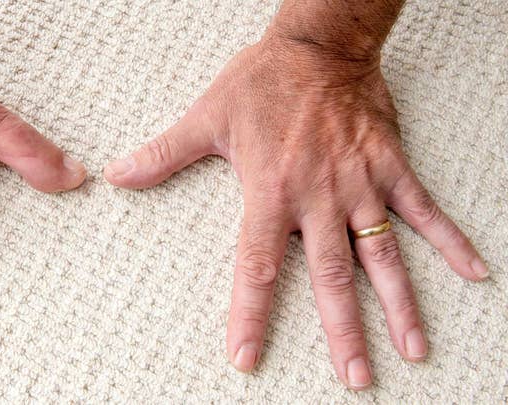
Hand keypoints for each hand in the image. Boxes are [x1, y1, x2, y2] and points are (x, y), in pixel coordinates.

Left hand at [104, 32, 486, 388]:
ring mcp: (360, 184)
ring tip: (414, 350)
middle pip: (332, 277)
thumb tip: (119, 175)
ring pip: (383, 255)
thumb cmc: (262, 81)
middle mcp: (318, 197)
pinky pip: (424, 209)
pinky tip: (475, 272)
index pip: (258, 267)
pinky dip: (450, 241)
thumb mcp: (206, 117)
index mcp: (271, 191)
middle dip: (344, 331)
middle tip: (355, 378)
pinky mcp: (390, 165)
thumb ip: (164, 154)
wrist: (317, 43)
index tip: (247, 357)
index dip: (250, 316)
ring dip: (400, 305)